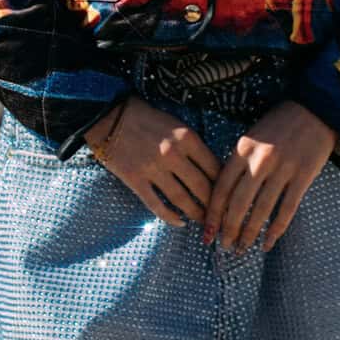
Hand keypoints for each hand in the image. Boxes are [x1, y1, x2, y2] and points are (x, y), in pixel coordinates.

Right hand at [87, 96, 220, 227]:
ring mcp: (153, 169)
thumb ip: (194, 146)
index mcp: (187, 138)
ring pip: (182, 200)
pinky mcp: (135, 180)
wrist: (110, 116)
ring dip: (196, 214)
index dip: (225, 186)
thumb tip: (213, 172)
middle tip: (222, 216)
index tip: (230, 197)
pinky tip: (180, 222)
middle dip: (215, 206)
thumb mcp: (177, 125)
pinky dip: (170, 217)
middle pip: (202, 188)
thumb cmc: (147, 119)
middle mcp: (172, 154)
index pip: (215, 168)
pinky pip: (156, 205)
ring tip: (204, 222)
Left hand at [202, 100, 337, 253]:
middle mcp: (259, 161)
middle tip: (225, 246)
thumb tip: (223, 198)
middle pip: (238, 203)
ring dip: (250, 233)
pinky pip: (286, 209)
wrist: (315, 109)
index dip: (212, 214)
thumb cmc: (279, 125)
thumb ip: (238, 163)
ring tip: (243, 248)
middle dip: (229, 229)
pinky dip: (276, 230)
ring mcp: (283, 169)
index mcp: (242, 149)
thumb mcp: (251, 137)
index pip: (221, 188)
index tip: (207, 232)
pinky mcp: (303, 176)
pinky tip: (268, 243)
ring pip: (261, 210)